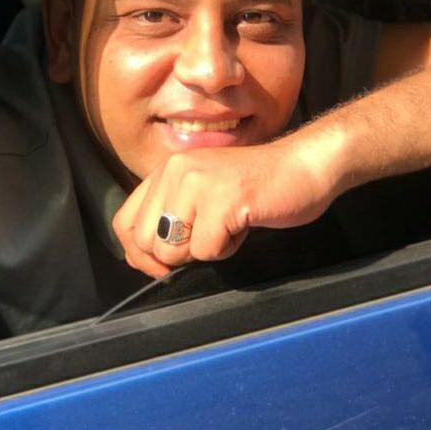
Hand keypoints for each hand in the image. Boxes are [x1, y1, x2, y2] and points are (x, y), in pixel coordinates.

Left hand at [112, 135, 337, 277]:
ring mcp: (199, 183)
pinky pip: (208, 251)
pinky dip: (229, 248)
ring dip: (205, 251)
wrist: (305, 166)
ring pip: (173, 250)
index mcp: (168, 169)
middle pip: (147, 242)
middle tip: (210, 238)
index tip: (165, 263)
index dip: (141, 254)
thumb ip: (172, 215)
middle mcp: (177, 171)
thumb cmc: (258, 187)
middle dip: (177, 256)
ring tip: (229, 225)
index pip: (125, 223)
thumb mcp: (204, 193)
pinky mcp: (223, 200)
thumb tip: (142, 259)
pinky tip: (245, 223)